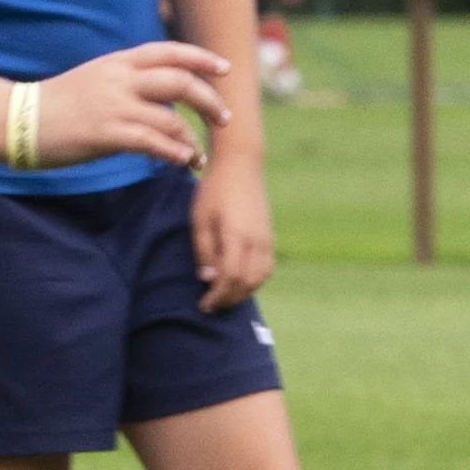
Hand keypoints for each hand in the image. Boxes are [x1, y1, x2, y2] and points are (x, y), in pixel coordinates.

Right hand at [37, 41, 231, 169]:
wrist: (16, 119)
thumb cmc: (57, 104)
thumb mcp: (95, 78)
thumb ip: (126, 79)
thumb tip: (159, 89)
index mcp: (118, 62)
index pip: (169, 51)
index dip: (202, 57)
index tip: (224, 68)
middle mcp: (119, 79)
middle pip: (181, 81)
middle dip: (209, 100)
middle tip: (224, 119)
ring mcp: (113, 106)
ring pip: (171, 117)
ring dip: (193, 139)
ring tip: (199, 156)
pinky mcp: (105, 134)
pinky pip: (152, 142)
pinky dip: (174, 152)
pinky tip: (182, 162)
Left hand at [190, 154, 275, 310]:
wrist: (241, 164)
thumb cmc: (214, 190)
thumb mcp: (200, 219)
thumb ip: (203, 252)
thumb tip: (207, 279)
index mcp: (237, 236)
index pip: (229, 278)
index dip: (216, 296)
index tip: (203, 305)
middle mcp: (257, 241)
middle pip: (246, 283)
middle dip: (228, 299)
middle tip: (211, 305)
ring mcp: (267, 239)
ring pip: (260, 278)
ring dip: (243, 292)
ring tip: (225, 296)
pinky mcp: (270, 236)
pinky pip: (267, 268)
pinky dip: (255, 280)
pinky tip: (240, 281)